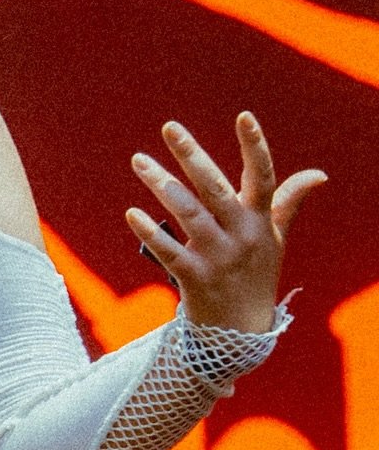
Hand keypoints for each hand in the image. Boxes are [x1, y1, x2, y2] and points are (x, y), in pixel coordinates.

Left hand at [125, 113, 325, 331]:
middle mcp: (242, 236)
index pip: (263, 177)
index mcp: (260, 221)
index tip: (244, 116)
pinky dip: (149, 233)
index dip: (255, 147)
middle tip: (170, 127)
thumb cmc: (255, 274)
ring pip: (189, 215)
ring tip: (140, 161)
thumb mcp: (274, 238)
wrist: (240, 332)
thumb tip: (318, 175)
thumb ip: (287, 203)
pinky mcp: (195, 278)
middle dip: (192, 155)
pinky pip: (169, 251)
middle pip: (215, 188)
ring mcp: (218, 258)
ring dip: (163, 186)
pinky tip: (131, 213)